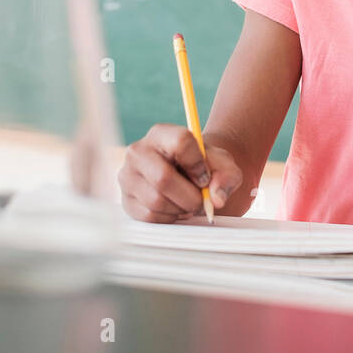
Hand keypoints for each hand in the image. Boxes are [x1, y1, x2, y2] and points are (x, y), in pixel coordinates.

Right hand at [118, 123, 244, 222]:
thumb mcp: (223, 167)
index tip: (205, 177)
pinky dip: (168, 218)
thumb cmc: (204, 168)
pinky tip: (174, 209)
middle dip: (189, 196)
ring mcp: (127, 176)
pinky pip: (149, 216)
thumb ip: (226, 177)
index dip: (198, 164)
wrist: (188, 179)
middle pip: (163, 178)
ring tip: (188, 203)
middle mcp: (138, 151)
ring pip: (156, 201)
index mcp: (162, 134)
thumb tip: (216, 198)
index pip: (180, 142)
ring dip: (180, 209)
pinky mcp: (126, 200)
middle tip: (201, 201)